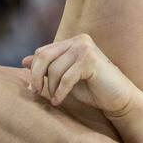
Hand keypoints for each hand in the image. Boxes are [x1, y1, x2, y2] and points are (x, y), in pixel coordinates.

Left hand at [21, 33, 139, 113]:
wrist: (119, 99)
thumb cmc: (93, 89)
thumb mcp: (65, 77)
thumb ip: (48, 68)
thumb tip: (23, 61)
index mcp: (72, 42)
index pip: (42, 52)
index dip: (34, 71)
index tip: (33, 89)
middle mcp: (79, 41)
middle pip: (44, 56)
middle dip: (36, 77)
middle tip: (36, 93)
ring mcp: (85, 48)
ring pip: (54, 69)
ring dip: (51, 88)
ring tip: (55, 100)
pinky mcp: (90, 61)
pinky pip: (66, 78)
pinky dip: (59, 92)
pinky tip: (59, 101)